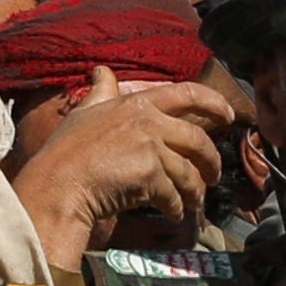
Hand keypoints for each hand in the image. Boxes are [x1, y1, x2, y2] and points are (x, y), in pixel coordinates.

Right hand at [15, 72, 236, 264]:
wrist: (57, 184)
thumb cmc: (65, 151)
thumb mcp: (84, 112)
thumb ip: (101, 92)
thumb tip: (102, 71)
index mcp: (137, 103)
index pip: (188, 93)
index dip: (214, 103)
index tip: (229, 116)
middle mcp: (149, 122)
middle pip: (198, 140)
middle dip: (211, 160)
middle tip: (213, 174)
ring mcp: (151, 149)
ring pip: (189, 172)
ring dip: (195, 191)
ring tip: (194, 202)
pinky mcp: (151, 177)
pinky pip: (174, 195)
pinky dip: (176, 207)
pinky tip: (172, 213)